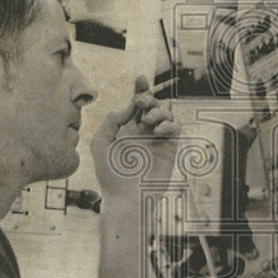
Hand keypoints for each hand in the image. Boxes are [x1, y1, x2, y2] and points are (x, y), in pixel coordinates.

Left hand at [91, 76, 179, 204]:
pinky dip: (169, 124)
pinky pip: (176, 128)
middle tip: (141, 103)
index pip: (137, 104)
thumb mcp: (101, 143)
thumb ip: (111, 121)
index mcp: (128, 129)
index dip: (140, 90)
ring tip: (148, 121)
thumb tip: (128, 107)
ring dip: (158, 111)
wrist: (126, 198)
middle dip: (149, 98)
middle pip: (153, 104)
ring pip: (166, 113)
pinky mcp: (170, 149)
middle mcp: (144, 131)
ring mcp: (158, 139)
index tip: (140, 79)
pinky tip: (156, 131)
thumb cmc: (110, 175)